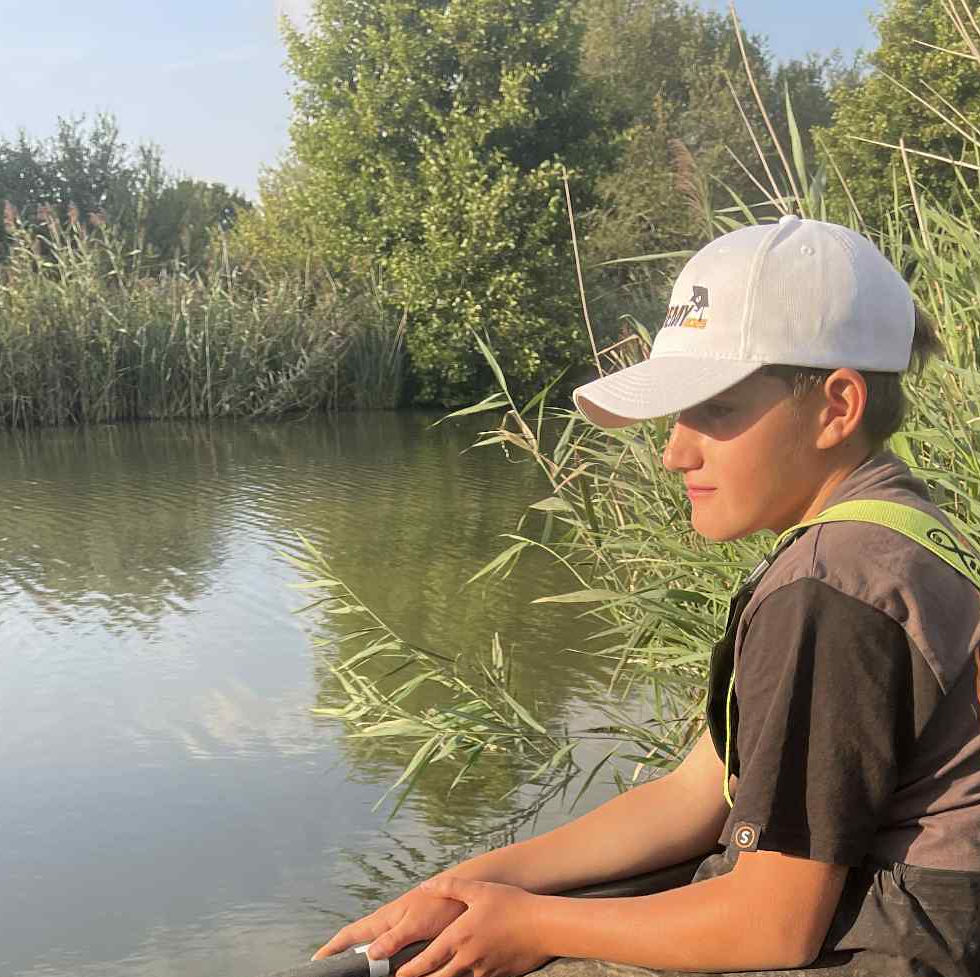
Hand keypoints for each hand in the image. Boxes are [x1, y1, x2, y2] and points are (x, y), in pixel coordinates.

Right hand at [311, 885, 465, 961]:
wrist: (464, 891)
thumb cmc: (440, 904)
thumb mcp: (416, 923)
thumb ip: (394, 938)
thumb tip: (369, 955)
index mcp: (384, 919)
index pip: (350, 935)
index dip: (332, 948)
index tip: (315, 960)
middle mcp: (389, 923)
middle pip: (359, 942)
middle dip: (343, 955)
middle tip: (331, 970)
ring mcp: (400, 927)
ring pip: (376, 947)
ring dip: (365, 959)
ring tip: (355, 971)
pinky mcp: (414, 933)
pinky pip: (393, 950)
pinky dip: (386, 960)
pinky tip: (387, 969)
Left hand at [395, 877, 551, 976]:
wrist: (543, 926)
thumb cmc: (511, 904)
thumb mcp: (478, 889)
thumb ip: (449, 887)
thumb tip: (425, 886)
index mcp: (459, 937)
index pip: (426, 960)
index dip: (410, 969)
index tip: (397, 973)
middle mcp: (467, 958)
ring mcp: (482, 970)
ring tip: (434, 976)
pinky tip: (467, 973)